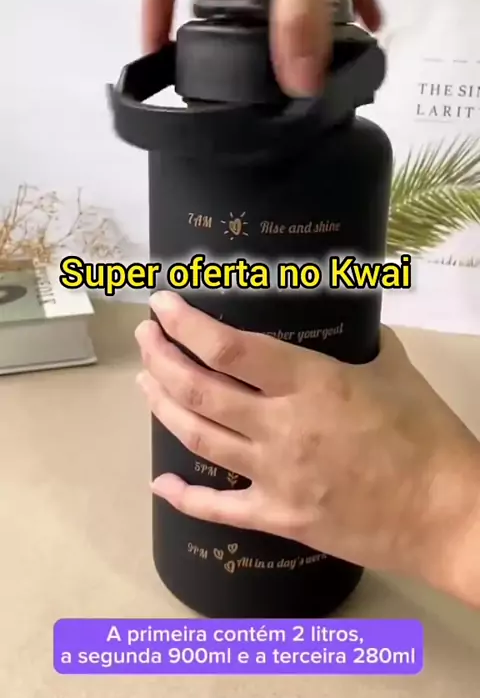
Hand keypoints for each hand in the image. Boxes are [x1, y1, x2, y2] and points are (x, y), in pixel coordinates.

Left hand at [135, 291, 479, 605]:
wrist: (447, 513)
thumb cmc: (425, 434)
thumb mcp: (395, 369)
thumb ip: (362, 341)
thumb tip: (349, 324)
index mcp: (310, 383)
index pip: (229, 348)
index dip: (186, 324)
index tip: (162, 305)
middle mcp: (280, 427)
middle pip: (199, 388)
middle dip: (161, 358)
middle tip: (145, 339)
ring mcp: (275, 476)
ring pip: (198, 437)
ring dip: (163, 406)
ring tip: (145, 383)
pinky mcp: (279, 518)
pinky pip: (219, 508)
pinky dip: (185, 496)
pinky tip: (161, 483)